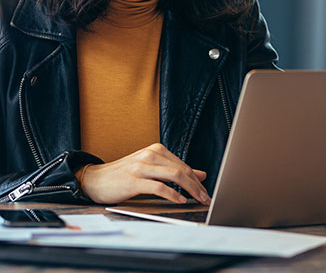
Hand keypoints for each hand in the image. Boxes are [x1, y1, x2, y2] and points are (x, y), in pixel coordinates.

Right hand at [81, 143, 210, 204]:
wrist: (95, 179)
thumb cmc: (124, 175)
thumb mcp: (151, 168)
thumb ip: (174, 170)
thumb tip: (200, 174)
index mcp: (156, 150)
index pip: (183, 165)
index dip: (197, 180)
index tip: (205, 192)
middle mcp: (150, 154)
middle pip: (182, 170)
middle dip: (197, 186)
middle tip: (206, 198)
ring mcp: (142, 166)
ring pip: (174, 175)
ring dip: (190, 189)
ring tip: (198, 200)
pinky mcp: (134, 180)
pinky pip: (159, 187)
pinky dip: (172, 194)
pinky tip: (180, 200)